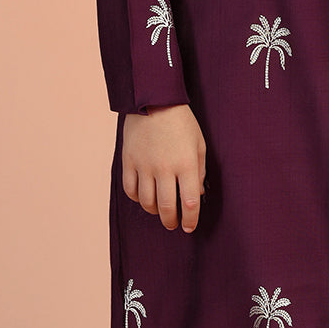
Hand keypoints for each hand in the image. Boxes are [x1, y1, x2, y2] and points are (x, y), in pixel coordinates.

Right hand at [121, 104, 206, 232]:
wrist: (154, 100)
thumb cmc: (182, 123)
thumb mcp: (199, 144)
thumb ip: (199, 171)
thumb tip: (196, 195)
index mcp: (186, 165)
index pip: (189, 203)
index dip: (190, 220)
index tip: (189, 227)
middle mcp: (164, 169)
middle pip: (167, 208)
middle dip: (171, 222)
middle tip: (173, 225)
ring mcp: (144, 166)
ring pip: (147, 202)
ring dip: (155, 212)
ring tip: (160, 211)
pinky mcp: (128, 161)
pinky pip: (130, 190)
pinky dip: (137, 198)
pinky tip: (144, 197)